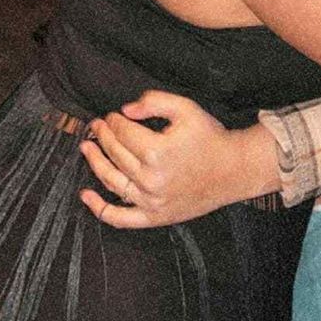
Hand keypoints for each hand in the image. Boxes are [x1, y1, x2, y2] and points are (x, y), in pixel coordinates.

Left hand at [79, 91, 279, 227]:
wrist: (234, 170)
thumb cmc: (211, 138)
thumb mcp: (186, 108)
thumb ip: (154, 102)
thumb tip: (125, 111)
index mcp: (157, 152)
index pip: (122, 132)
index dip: (113, 121)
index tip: (113, 115)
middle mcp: (151, 179)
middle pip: (115, 153)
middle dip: (103, 135)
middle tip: (98, 126)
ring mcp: (151, 201)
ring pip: (111, 180)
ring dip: (95, 162)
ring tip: (87, 147)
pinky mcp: (155, 216)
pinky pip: (120, 218)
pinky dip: (99, 208)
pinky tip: (85, 195)